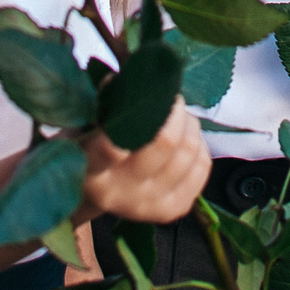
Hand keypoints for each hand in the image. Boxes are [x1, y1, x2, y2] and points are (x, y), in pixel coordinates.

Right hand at [76, 104, 209, 223]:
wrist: (97, 192)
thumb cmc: (92, 148)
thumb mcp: (87, 124)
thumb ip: (107, 102)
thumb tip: (133, 79)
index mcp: (93, 169)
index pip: (111, 149)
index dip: (133, 121)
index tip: (144, 97)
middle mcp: (120, 192)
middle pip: (166, 143)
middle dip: (175, 110)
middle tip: (172, 98)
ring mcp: (148, 205)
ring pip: (188, 151)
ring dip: (189, 125)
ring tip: (179, 116)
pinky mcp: (173, 209)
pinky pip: (202, 166)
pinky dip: (199, 145)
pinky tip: (185, 139)